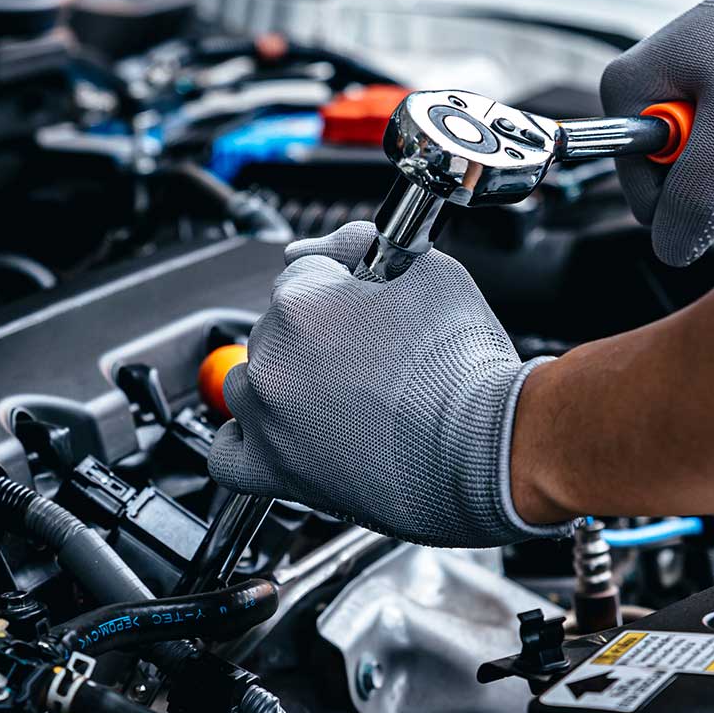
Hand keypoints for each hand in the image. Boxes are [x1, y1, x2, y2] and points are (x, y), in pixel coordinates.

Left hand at [208, 222, 570, 547]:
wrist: (486, 448)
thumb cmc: (465, 366)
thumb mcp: (430, 272)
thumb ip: (364, 242)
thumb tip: (336, 243)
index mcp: (301, 300)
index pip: (302, 271)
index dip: (340, 285)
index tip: (365, 303)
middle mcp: (273, 355)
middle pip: (275, 328)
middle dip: (315, 336)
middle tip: (368, 357)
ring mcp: (268, 416)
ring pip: (250, 383)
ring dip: (283, 384)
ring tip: (338, 398)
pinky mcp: (275, 470)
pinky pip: (227, 455)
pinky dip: (245, 441)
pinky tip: (276, 433)